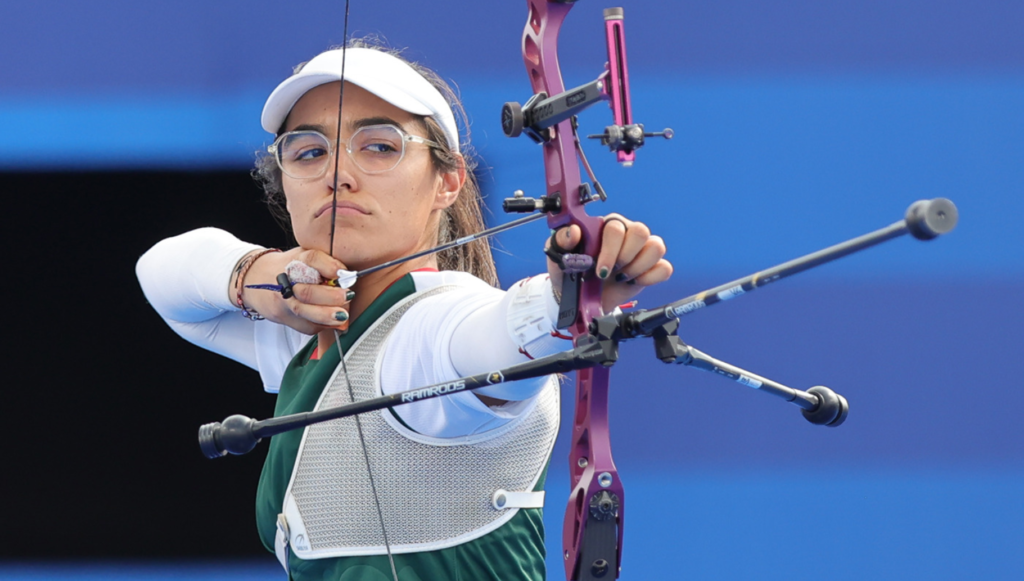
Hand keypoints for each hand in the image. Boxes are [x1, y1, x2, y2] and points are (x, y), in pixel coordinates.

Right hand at [236, 248, 352, 334]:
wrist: (256, 280)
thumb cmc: (289, 268)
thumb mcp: (306, 256)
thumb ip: (326, 264)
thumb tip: (348, 277)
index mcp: (296, 260)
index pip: (312, 259)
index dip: (330, 266)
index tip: (344, 273)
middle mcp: (286, 280)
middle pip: (308, 291)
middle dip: (331, 297)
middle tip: (348, 296)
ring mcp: (282, 301)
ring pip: (304, 312)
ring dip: (327, 316)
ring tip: (343, 315)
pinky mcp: (281, 316)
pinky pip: (305, 326)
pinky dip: (322, 325)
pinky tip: (333, 322)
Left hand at [546, 214, 671, 312]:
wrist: (580, 299)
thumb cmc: (570, 272)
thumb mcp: (558, 256)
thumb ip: (561, 240)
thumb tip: (574, 231)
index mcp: (605, 226)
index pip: (616, 227)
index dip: (610, 250)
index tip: (600, 271)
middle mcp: (626, 233)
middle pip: (641, 232)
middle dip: (626, 257)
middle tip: (611, 273)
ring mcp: (641, 250)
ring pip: (656, 246)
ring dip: (638, 267)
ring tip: (622, 277)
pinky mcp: (651, 268)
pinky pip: (665, 267)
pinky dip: (650, 278)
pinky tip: (634, 282)